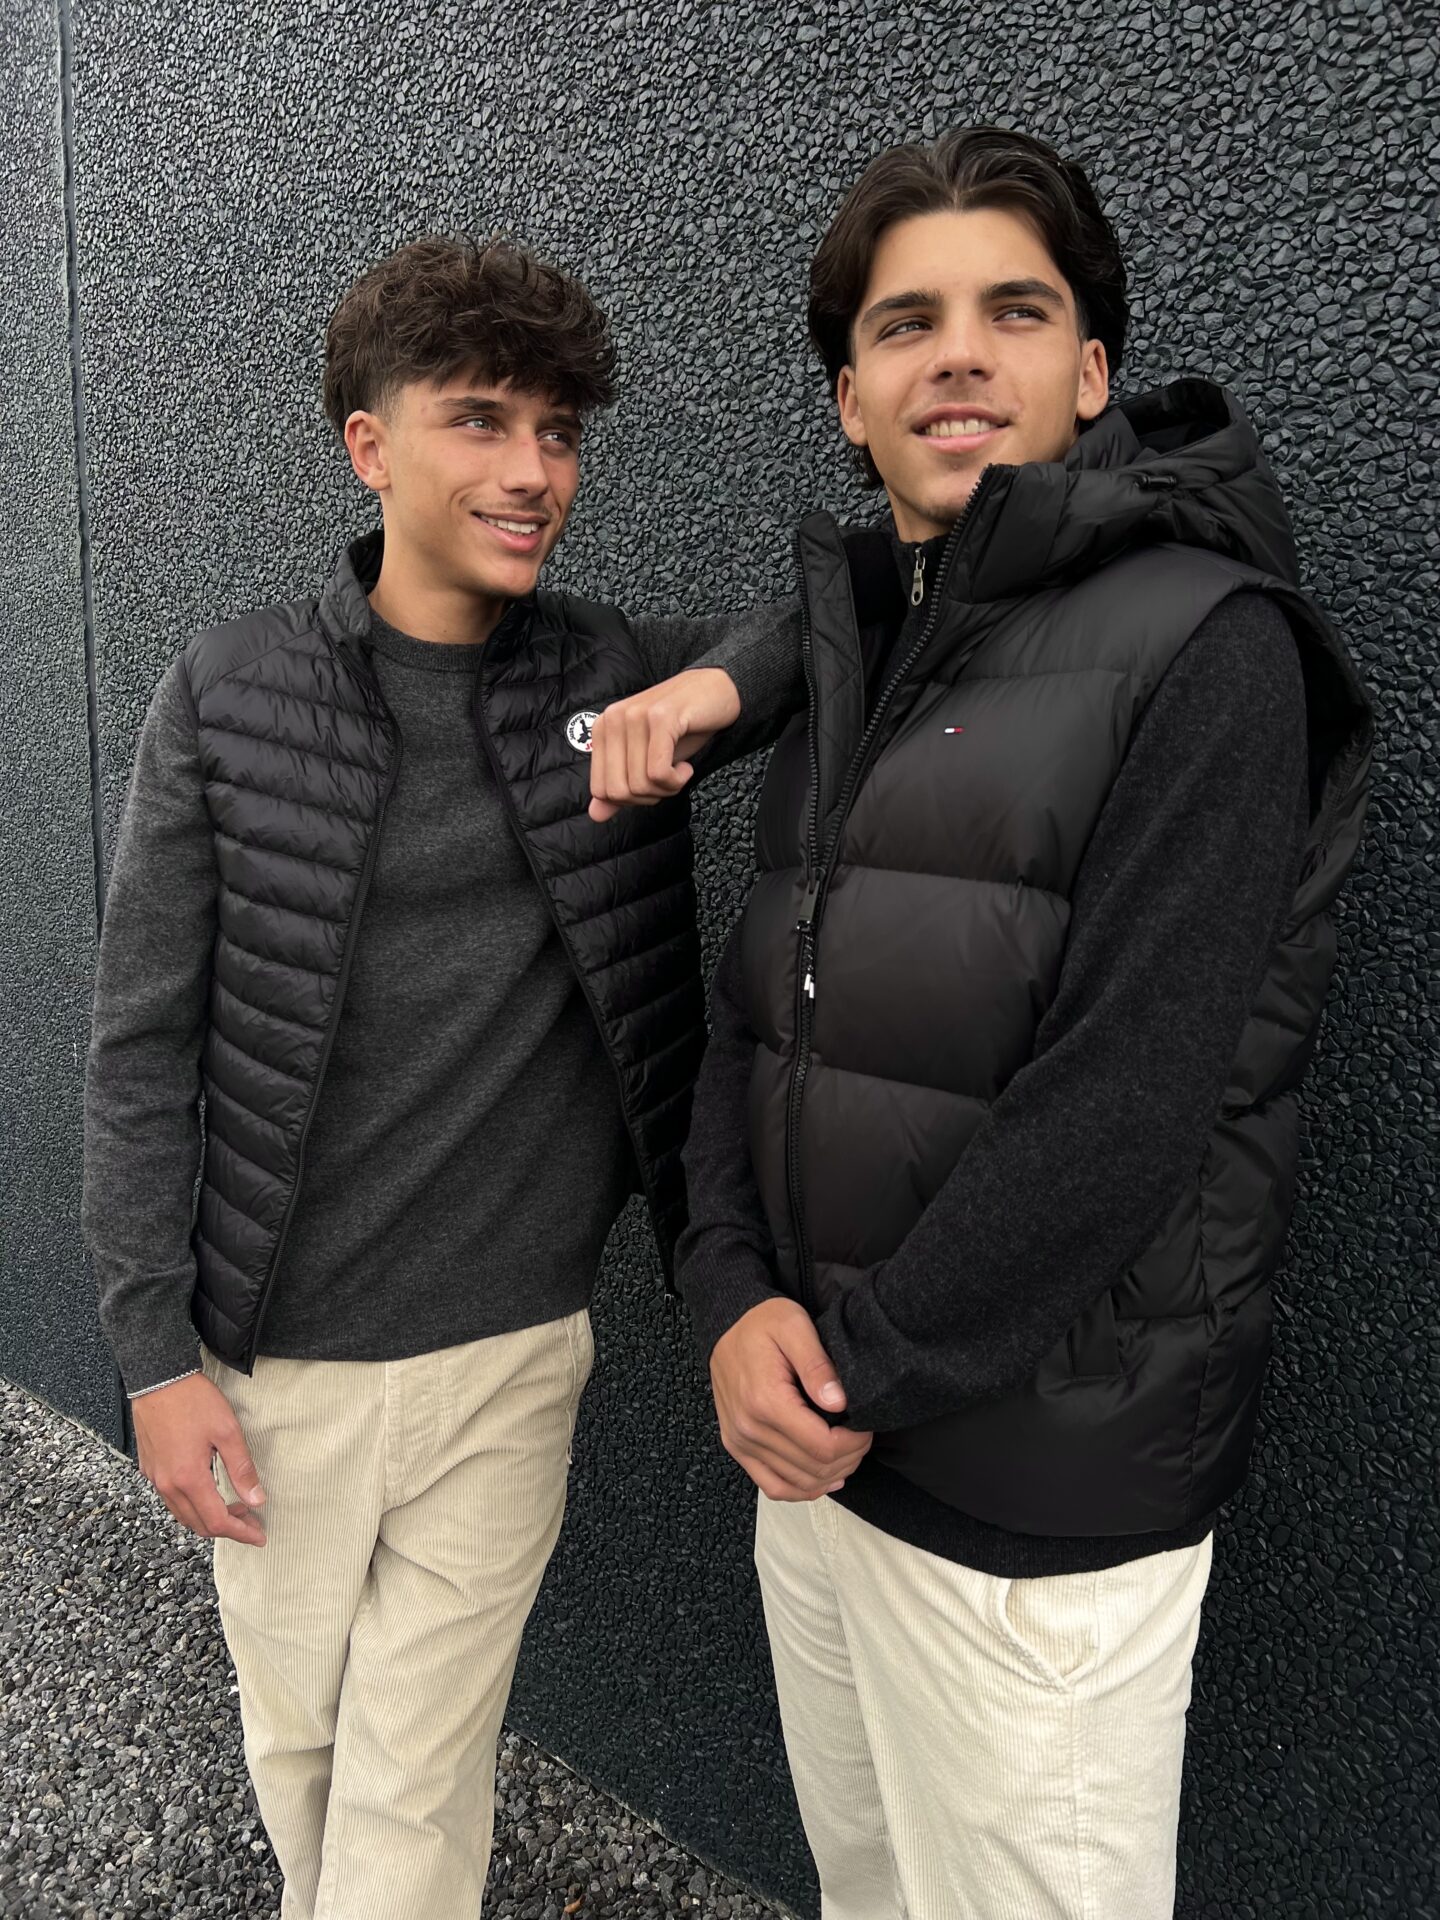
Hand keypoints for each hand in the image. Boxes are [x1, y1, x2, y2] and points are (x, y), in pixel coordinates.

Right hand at [130, 1372, 266, 1546]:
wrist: (158, 1378)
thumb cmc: (192, 1400)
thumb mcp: (227, 1431)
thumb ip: (242, 1469)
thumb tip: (256, 1499)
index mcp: (188, 1479)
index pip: (217, 1522)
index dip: (240, 1532)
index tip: (259, 1536)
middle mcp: (167, 1484)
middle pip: (198, 1524)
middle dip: (227, 1529)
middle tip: (251, 1522)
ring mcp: (155, 1477)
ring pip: (183, 1515)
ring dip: (208, 1519)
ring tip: (234, 1509)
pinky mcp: (150, 1468)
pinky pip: (171, 1500)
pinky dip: (192, 1506)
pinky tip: (208, 1494)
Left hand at [587, 667, 740, 821]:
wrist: (716, 690)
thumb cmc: (682, 726)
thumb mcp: (646, 759)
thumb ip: (619, 784)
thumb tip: (595, 815)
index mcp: (603, 729)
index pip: (601, 790)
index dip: (631, 800)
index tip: (652, 783)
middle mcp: (613, 719)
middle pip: (619, 792)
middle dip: (649, 797)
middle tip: (668, 779)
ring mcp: (636, 716)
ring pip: (640, 784)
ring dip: (666, 788)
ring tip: (679, 771)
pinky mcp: (661, 718)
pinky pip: (658, 772)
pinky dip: (676, 781)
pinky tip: (686, 768)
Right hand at [709, 1297, 872, 1501]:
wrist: (725, 1325)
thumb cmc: (762, 1323)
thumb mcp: (795, 1327)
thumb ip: (818, 1366)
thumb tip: (840, 1404)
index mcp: (765, 1402)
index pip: (822, 1447)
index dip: (853, 1445)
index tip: (867, 1428)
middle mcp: (748, 1429)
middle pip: (812, 1469)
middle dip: (847, 1459)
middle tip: (863, 1439)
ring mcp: (739, 1442)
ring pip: (795, 1484)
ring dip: (828, 1477)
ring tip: (848, 1455)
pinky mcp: (736, 1446)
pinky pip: (771, 1486)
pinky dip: (800, 1489)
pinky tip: (822, 1479)